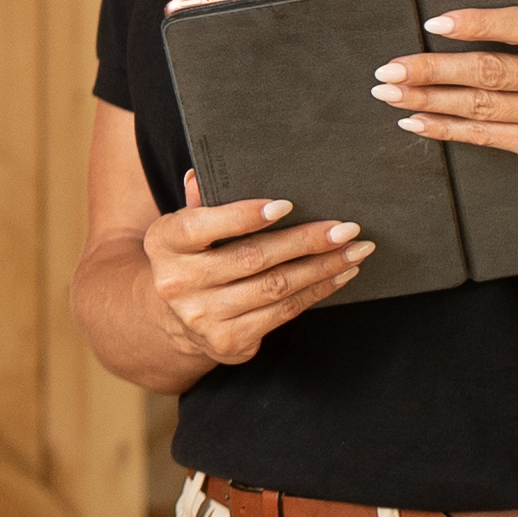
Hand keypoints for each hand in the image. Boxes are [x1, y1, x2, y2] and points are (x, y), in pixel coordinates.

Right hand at [140, 170, 371, 366]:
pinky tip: (338, 276)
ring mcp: (202, 317)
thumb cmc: (191, 258)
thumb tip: (200, 175)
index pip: (203, 226)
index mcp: (164, 243)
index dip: (245, 216)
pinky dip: (316, 292)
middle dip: (305, 241)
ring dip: (321, 267)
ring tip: (354, 251)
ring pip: (275, 287)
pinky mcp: (228, 342)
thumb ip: (199, 202)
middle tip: (344, 228)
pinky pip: (283, 313)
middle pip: (252, 258)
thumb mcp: (185, 228)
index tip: (287, 205)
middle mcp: (177, 283)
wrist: (173, 319)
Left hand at [370, 0, 517, 183]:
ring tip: (390, 92)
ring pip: (480, 107)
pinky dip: (444, 128)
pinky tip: (415, 120)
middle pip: (490, 72)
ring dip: (427, 100)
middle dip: (432, 69)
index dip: (476, 23)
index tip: (434, 23)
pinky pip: (484, 136)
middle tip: (390, 68)